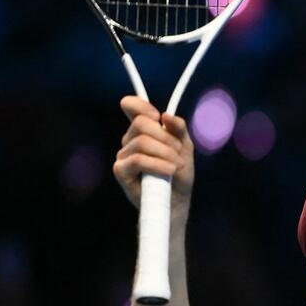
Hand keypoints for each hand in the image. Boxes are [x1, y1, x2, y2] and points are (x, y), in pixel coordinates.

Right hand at [113, 96, 194, 212]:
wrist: (177, 200)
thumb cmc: (179, 172)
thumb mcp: (185, 147)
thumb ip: (178, 129)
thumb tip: (166, 116)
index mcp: (143, 131)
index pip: (131, 107)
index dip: (140, 105)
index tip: (157, 116)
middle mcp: (130, 140)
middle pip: (141, 123)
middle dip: (165, 137)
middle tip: (179, 153)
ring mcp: (123, 155)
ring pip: (142, 142)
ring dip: (166, 153)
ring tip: (177, 166)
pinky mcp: (120, 171)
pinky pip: (138, 160)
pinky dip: (157, 164)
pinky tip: (170, 170)